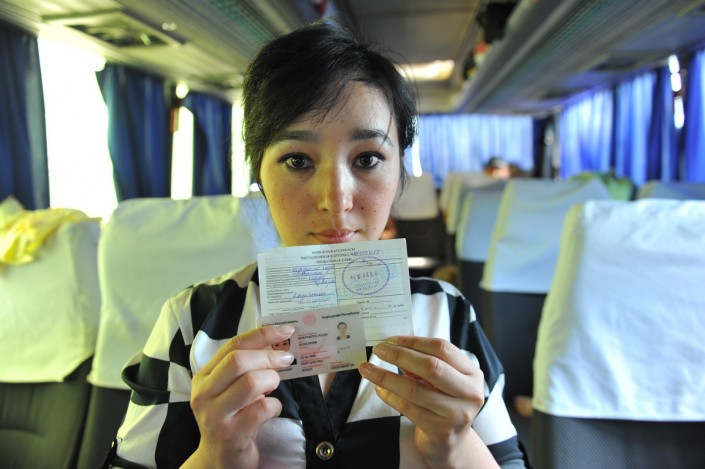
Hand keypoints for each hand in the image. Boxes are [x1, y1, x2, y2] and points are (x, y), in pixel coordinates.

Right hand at [182, 325, 295, 468]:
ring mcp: (215, 416)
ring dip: (271, 380)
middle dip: (269, 357)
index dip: (262, 334)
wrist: (218, 460)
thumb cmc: (231, 417)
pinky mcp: (231, 435)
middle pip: (239, 361)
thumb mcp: (230, 389)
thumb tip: (278, 342)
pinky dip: (274, 406)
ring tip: (273, 387)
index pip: (233, 345)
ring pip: (251, 382)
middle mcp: (204, 395)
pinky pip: (262, 409)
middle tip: (286, 360)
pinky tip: (270, 410)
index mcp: (204, 377)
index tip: (285, 330)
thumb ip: (246, 366)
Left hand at [358, 336, 497, 468]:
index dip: (414, 342)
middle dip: (400, 355)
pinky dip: (390, 396)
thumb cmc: (442, 403)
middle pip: (431, 366)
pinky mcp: (441, 431)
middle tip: (379, 350)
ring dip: (386, 377)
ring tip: (369, 370)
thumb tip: (392, 345)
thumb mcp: (440, 380)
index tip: (391, 339)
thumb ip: (423, 362)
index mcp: (471, 373)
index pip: (442, 348)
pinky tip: (379, 389)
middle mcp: (469, 393)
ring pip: (415, 389)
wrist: (450, 443)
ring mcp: (457, 414)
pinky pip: (408, 408)